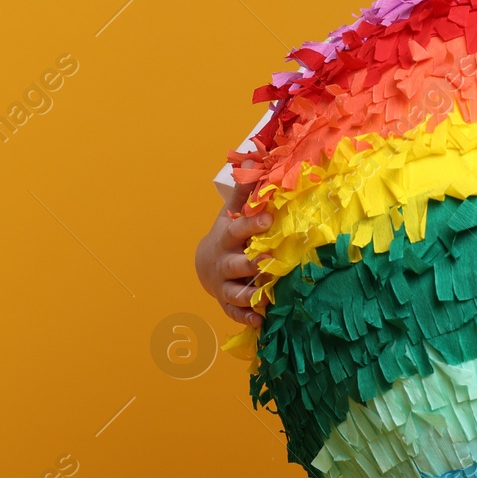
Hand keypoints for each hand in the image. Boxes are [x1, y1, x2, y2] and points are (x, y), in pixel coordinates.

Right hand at [194, 177, 271, 327]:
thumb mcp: (232, 212)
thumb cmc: (227, 234)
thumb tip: (252, 156)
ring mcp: (224, 284)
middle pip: (236, 264)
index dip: (253, 225)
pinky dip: (246, 318)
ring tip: (266, 298)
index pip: (238, 229)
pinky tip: (260, 321)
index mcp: (226, 237)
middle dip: (252, 264)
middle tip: (268, 261)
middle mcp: (224, 262)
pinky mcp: (228, 302)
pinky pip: (235, 313)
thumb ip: (244, 190)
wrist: (206, 263)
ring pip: (235, 292)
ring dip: (250, 296)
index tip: (270, 219)